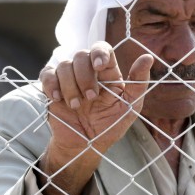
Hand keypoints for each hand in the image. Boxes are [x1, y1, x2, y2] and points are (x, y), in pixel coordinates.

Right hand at [36, 41, 152, 194]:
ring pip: (64, 64)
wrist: (86, 146)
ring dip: (70, 85)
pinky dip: (51, 84)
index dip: (99, 52)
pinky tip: (57, 98)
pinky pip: (46, 74)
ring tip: (77, 106)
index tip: (100, 66)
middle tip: (91, 98)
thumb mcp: (131, 106)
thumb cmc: (111, 125)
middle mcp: (88, 71)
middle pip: (81, 54)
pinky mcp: (53, 88)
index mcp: (108, 73)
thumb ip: (139, 82)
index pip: (102, 48)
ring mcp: (69, 78)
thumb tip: (148, 58)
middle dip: (85, 76)